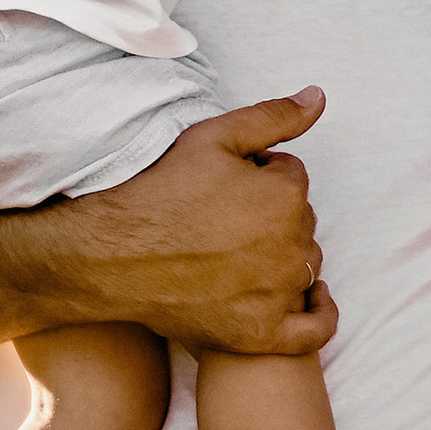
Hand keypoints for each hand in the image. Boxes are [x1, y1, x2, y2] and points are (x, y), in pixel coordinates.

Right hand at [100, 90, 339, 356]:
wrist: (111, 255)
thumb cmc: (159, 191)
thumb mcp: (213, 137)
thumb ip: (275, 116)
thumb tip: (319, 96)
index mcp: (287, 195)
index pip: (292, 177)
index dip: (259, 175)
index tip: (222, 184)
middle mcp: (291, 245)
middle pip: (301, 220)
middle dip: (272, 214)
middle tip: (221, 218)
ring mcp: (279, 294)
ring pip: (305, 265)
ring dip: (284, 255)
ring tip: (234, 251)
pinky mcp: (261, 333)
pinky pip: (314, 330)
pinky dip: (318, 313)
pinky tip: (309, 297)